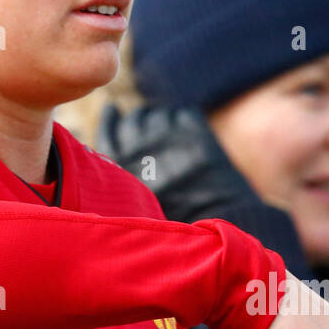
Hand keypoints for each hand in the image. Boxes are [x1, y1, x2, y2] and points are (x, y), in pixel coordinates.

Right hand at [98, 103, 255, 223]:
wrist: (220, 219)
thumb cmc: (177, 215)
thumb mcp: (139, 199)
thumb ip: (122, 166)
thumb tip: (111, 110)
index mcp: (123, 170)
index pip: (108, 132)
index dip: (110, 118)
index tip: (113, 109)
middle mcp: (142, 150)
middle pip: (134, 120)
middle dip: (139, 121)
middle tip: (151, 130)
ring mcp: (169, 139)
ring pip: (159, 115)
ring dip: (164, 122)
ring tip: (173, 141)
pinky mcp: (196, 132)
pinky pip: (184, 115)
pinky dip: (186, 123)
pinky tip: (191, 141)